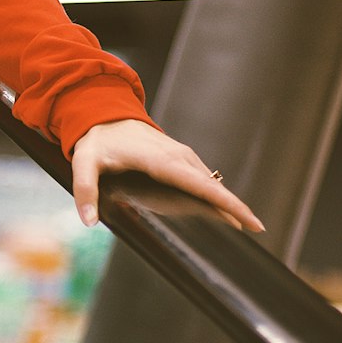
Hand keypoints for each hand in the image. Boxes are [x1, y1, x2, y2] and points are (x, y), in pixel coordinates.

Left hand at [71, 119, 264, 232]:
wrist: (103, 112)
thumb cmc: (96, 140)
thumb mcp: (84, 163)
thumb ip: (86, 191)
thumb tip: (89, 221)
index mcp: (162, 162)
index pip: (202, 187)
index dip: (228, 204)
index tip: (251, 221)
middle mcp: (179, 157)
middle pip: (214, 187)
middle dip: (236, 207)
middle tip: (258, 230)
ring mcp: (182, 155)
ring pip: (210, 182)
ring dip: (227, 201)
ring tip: (244, 225)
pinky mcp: (180, 157)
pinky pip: (202, 178)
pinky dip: (215, 193)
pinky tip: (220, 208)